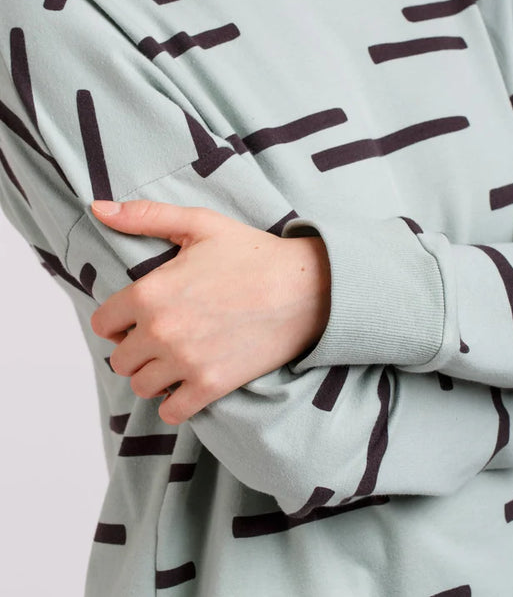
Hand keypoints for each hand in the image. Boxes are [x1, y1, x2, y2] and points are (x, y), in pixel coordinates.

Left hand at [88, 199, 330, 424]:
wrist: (305, 289)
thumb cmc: (252, 253)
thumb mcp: (199, 224)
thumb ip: (145, 217)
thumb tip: (98, 208)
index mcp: (150, 293)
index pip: (103, 322)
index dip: (116, 319)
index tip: (135, 317)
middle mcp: (161, 331)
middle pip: (119, 359)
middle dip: (134, 348)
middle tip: (158, 337)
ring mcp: (185, 362)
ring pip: (141, 386)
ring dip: (152, 375)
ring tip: (173, 359)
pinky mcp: (211, 386)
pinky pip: (171, 412)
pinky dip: (174, 403)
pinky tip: (188, 382)